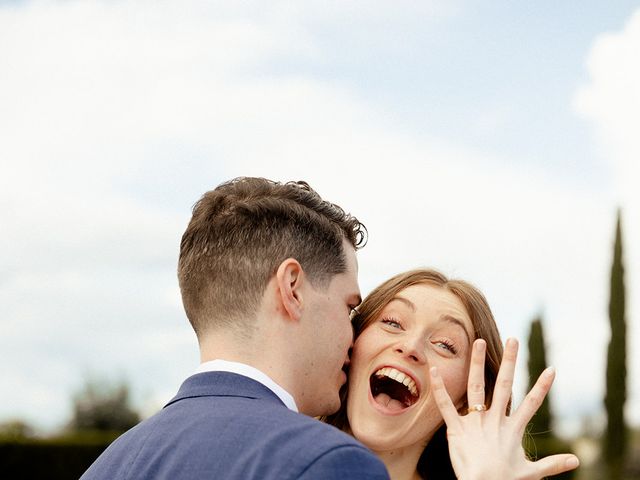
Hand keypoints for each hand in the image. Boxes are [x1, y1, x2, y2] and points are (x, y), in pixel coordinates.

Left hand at [430, 337, 579, 479]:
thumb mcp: (532, 472)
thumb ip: (552, 464)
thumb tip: (576, 461)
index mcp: (513, 428)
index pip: (532, 403)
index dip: (542, 387)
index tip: (551, 369)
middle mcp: (495, 420)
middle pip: (506, 385)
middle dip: (511, 361)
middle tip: (513, 339)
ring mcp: (476, 422)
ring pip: (477, 387)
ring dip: (478, 363)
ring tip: (479, 342)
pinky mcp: (456, 429)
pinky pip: (446, 405)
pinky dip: (439, 388)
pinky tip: (434, 370)